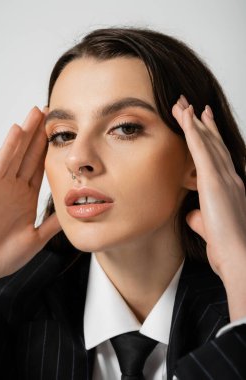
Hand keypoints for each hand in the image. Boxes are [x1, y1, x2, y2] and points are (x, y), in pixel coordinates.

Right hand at [0, 107, 61, 279]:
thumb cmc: (1, 256)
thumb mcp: (35, 238)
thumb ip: (52, 224)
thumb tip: (72, 213)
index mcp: (25, 197)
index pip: (40, 167)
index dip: (50, 150)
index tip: (62, 134)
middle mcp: (14, 187)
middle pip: (30, 154)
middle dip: (40, 134)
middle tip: (50, 113)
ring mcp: (2, 185)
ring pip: (17, 153)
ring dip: (27, 133)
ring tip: (37, 112)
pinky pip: (1, 163)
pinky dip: (9, 147)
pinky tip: (19, 131)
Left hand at [172, 96, 245, 279]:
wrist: (239, 258)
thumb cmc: (227, 249)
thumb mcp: (210, 229)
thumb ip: (201, 218)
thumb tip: (192, 215)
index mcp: (230, 188)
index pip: (218, 157)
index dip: (211, 138)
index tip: (203, 123)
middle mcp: (231, 178)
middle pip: (214, 144)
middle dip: (202, 124)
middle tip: (192, 106)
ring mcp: (225, 177)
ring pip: (207, 142)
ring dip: (194, 122)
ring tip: (183, 105)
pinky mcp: (215, 181)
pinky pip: (201, 149)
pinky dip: (193, 131)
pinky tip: (186, 117)